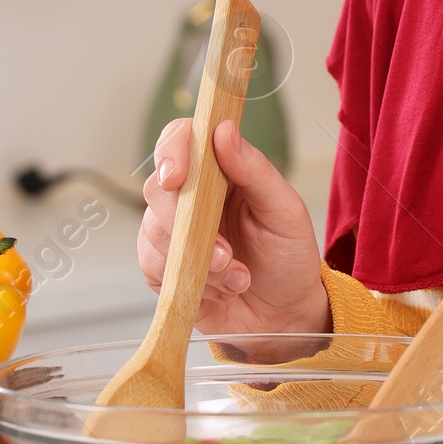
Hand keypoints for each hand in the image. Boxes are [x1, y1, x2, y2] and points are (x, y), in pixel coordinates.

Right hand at [137, 117, 331, 337]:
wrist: (284, 313)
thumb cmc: (287, 256)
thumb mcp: (284, 210)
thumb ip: (254, 169)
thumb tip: (224, 130)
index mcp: (220, 170)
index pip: (181, 140)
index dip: (172, 151)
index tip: (177, 176)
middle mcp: (191, 196)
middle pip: (158, 189)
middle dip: (189, 227)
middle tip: (227, 255)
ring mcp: (172, 232)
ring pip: (155, 235)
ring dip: (199, 263)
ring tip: (238, 278)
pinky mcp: (163, 268)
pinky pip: (154, 269)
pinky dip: (192, 283)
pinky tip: (222, 290)